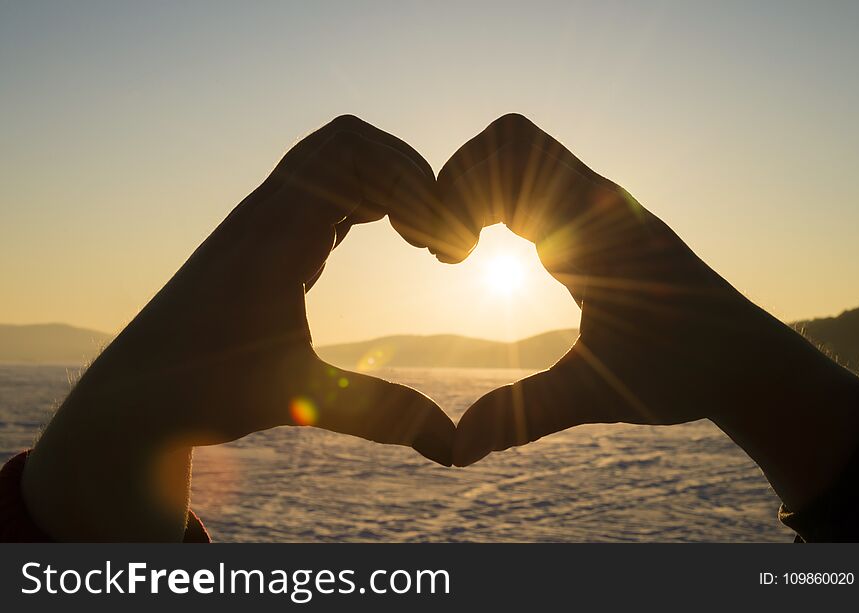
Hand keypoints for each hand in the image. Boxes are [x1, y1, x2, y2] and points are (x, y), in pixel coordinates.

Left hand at [22, 116, 457, 539]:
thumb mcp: (300, 398)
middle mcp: (266, 213)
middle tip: (435, 234)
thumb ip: (381, 414)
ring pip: (333, 159)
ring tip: (419, 238)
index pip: (355, 157)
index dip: (416, 188)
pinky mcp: (264, 237)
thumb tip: (455, 447)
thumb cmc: (205, 393)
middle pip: (349, 141)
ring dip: (386, 183)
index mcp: (275, 235)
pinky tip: (387, 236)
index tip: (443, 249)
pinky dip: (365, 197)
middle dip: (408, 174)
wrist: (134, 394)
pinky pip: (321, 188)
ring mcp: (262, 221)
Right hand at [442, 115, 858, 511]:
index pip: (512, 151)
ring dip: (475, 190)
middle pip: (508, 141)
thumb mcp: (597, 394)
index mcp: (595, 226)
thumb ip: (524, 413)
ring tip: (459, 254)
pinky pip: (535, 181)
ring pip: (520, 155)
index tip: (451, 259)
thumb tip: (454, 451)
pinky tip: (487, 253)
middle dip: (457, 184)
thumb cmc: (684, 373)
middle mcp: (597, 201)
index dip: (459, 189)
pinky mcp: (596, 221)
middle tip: (446, 254)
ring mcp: (597, 206)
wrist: (745, 361)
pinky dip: (496, 202)